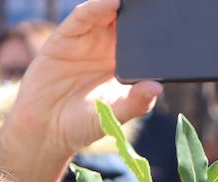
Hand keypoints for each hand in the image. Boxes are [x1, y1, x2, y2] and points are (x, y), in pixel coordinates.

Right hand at [0, 0, 161, 181]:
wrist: (43, 131)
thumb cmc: (81, 125)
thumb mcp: (113, 116)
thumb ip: (135, 103)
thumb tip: (156, 88)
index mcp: (127, 60)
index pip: (146, 33)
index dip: (158, 21)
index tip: (174, 11)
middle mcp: (108, 45)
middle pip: (129, 15)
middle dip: (142, 5)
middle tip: (159, 0)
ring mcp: (87, 39)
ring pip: (107, 10)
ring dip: (121, 2)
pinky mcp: (65, 38)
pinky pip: (82, 16)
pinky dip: (95, 7)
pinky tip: (110, 3)